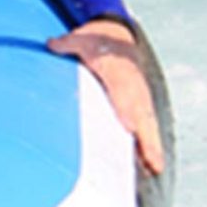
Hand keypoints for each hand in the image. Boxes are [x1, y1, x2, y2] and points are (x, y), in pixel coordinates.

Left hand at [49, 20, 165, 174]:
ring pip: (149, 124)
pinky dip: (151, 144)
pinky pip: (148, 127)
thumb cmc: (98, 42)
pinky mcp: (140, 107)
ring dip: (152, 146)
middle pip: (142, 114)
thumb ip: (68, 44)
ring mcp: (140, 98)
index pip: (124, 91)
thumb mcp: (82, 39)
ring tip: (155, 168)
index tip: (129, 126)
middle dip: (146, 136)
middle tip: (151, 159)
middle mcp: (134, 87)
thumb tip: (51, 44)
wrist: (118, 39)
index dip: (127, 108)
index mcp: (119, 72)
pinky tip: (152, 165)